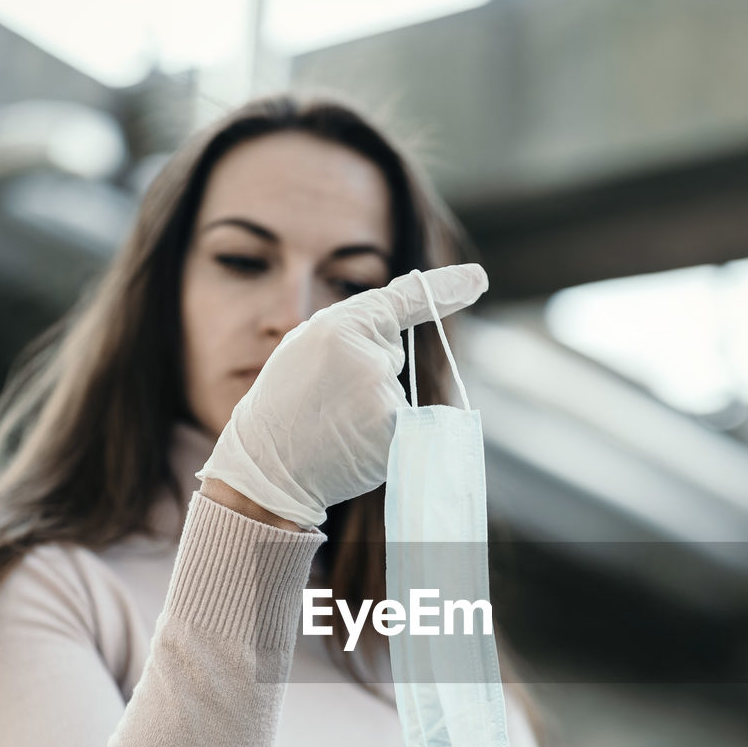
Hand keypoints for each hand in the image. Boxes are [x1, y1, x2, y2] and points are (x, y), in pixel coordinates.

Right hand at [194, 263, 488, 528]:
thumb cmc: (283, 405)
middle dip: (369, 374)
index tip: (479, 280)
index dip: (447, 288)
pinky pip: (403, 426)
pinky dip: (384, 436)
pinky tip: (351, 444)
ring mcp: (385, 399)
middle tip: (325, 399)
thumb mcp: (306, 347)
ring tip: (333, 425)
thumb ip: (352, 332)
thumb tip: (395, 338)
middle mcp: (369, 359)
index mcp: (341, 327)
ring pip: (396, 395)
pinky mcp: (396, 435)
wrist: (268, 466)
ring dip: (374, 409)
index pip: (406, 301)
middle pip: (392, 357)